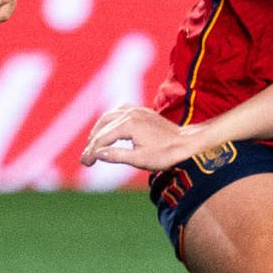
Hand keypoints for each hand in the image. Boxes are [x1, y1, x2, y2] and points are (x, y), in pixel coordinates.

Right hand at [80, 104, 198, 171]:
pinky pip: (119, 111)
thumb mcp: (140, 159)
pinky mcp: (142, 111)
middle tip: (86, 157)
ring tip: (92, 144)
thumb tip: (97, 153)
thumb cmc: (166, 153)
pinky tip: (107, 127)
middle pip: (103, 126)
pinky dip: (109, 120)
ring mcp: (136, 110)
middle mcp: (130, 113)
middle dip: (92, 142)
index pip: (103, 139)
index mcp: (128, 124)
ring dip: (98, 130)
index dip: (92, 152)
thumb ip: (116, 156)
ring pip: (109, 116)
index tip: (85, 163)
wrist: (187, 142)